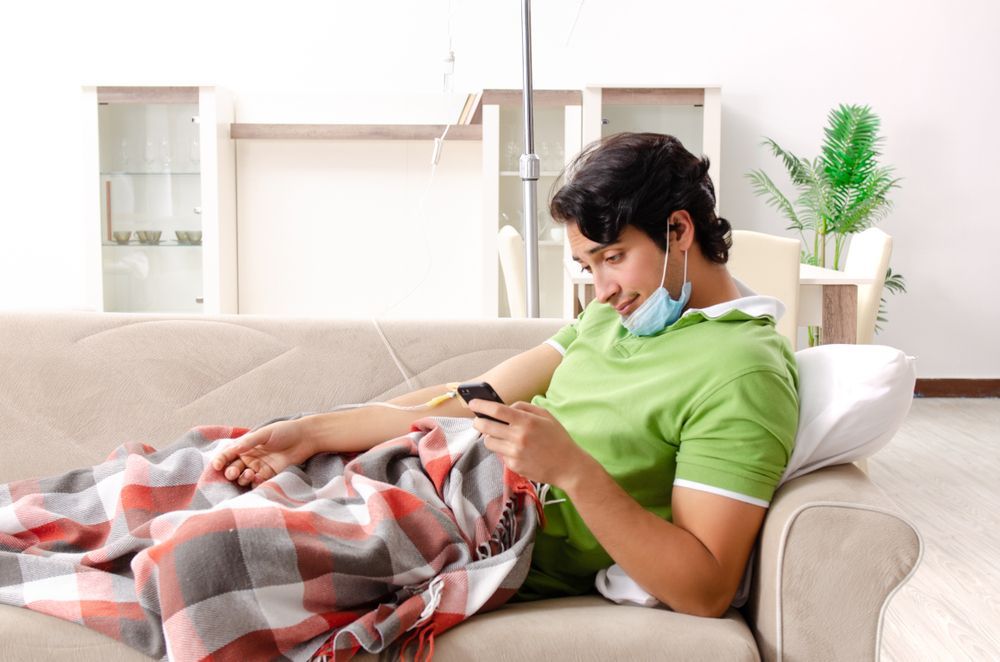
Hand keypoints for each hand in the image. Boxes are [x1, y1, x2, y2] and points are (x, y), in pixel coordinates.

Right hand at [211, 419, 316, 487]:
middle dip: (230, 472)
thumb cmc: (285, 431)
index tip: (217, 465)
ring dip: (243, 478)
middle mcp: (250, 458)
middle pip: (233, 469)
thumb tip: (234, 449)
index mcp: (245, 446)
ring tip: (250, 474)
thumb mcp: (265, 433)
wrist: (306, 438)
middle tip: (234, 472)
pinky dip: (256, 482)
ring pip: (244, 478)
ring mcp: (259, 467)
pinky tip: (260, 478)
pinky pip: (258, 483)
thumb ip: (249, 441)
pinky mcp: (270, 476)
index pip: (228, 454)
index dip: (220, 460)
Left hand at [468, 399, 595, 488]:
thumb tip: (506, 406)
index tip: (473, 403)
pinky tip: (515, 450)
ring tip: (499, 436)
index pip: (497, 410)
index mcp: (526, 421)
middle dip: (478, 422)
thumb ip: (524, 407)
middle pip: (486, 427)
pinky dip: (503, 450)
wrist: (568, 466)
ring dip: (490, 437)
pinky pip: (500, 455)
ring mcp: (515, 453)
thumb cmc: (558, 438)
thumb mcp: (546, 415)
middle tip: (478, 421)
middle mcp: (518, 437)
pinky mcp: (514, 466)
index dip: (482, 405)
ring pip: (489, 442)